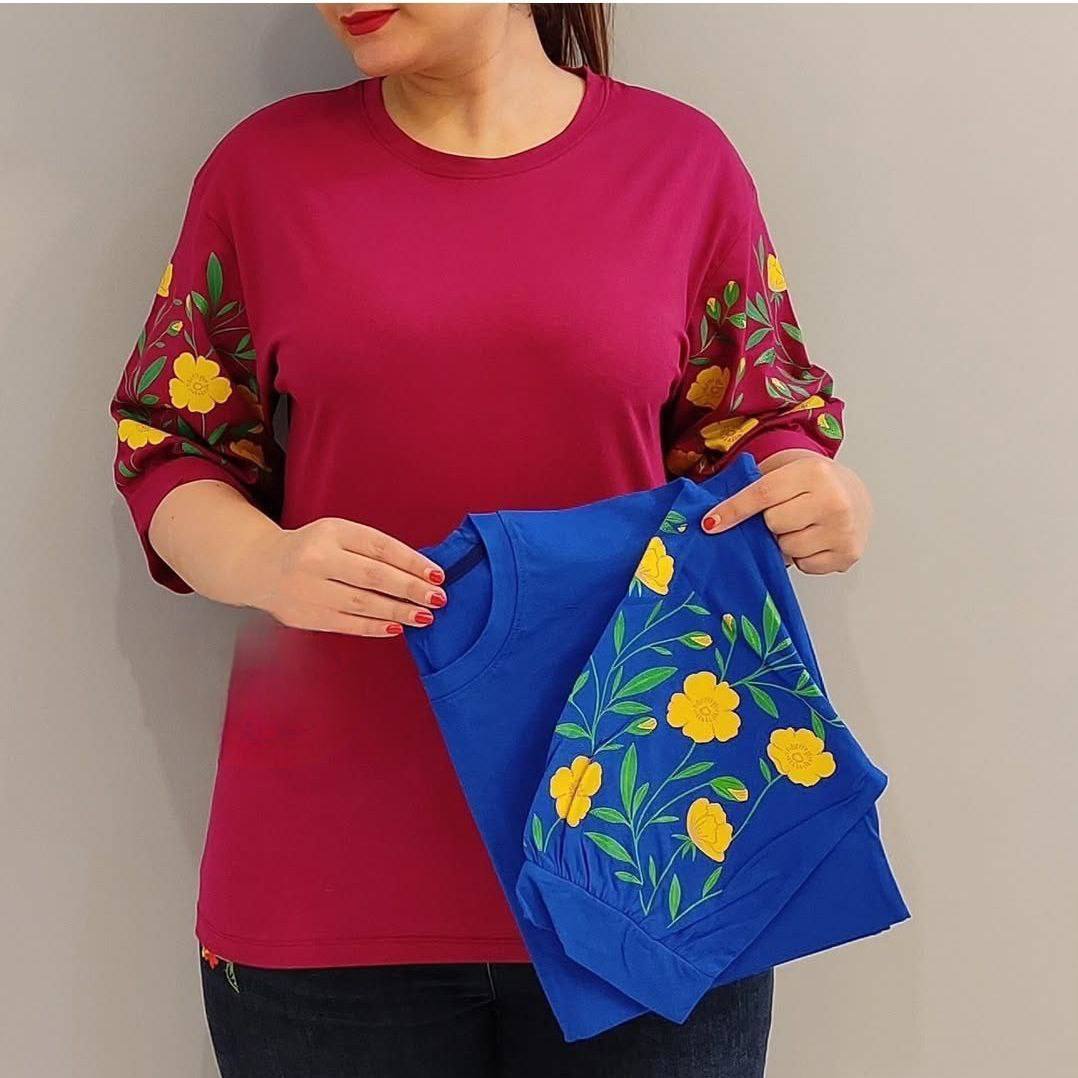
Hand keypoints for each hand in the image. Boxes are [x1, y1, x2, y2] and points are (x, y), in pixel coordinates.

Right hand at [248, 518, 446, 635]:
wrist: (261, 566)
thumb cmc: (312, 548)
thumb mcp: (338, 534)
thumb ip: (372, 549)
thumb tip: (418, 572)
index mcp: (331, 532)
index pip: (380, 547)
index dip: (412, 562)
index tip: (437, 574)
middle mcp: (318, 559)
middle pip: (373, 576)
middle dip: (410, 589)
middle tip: (437, 598)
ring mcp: (309, 589)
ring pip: (362, 603)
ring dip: (397, 611)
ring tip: (424, 616)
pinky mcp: (305, 615)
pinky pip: (347, 624)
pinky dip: (374, 627)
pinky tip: (397, 627)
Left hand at [700, 449, 871, 573]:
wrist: (855, 495)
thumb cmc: (811, 485)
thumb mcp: (786, 473)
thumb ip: (754, 488)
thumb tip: (714, 521)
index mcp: (814, 472)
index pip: (763, 493)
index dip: (734, 509)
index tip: (710, 523)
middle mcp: (833, 500)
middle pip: (773, 524)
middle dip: (770, 523)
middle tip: (784, 514)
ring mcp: (844, 530)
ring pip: (788, 549)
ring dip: (786, 542)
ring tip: (801, 527)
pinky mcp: (848, 554)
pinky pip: (804, 566)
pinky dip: (802, 557)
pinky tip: (814, 540)